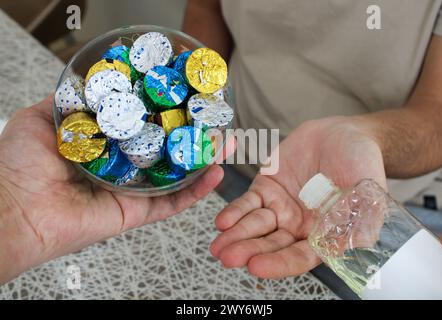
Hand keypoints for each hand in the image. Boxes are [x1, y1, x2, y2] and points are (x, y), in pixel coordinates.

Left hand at [0, 96, 226, 283]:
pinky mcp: (136, 212)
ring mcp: (132, 190)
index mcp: (103, 145)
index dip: (164, 111)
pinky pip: (172, 202)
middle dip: (192, 134)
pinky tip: (215, 172)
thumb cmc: (20, 166)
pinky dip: (196, 190)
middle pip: (164, 150)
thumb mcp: (41, 119)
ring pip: (175, 175)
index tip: (184, 96)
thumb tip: (86, 82)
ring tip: (226, 141)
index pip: (141, 126)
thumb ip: (69, 103)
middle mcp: (121, 167)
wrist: (14, 210)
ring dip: (203, 159)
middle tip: (214, 118)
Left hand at [210, 117, 386, 278]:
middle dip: (249, 251)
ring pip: (255, 225)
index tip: (257, 267)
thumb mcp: (367, 194)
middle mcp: (298, 226)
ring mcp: (280, 207)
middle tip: (228, 258)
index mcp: (322, 236)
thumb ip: (361, 223)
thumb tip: (348, 251)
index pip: (298, 257)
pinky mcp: (266, 188)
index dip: (278, 263)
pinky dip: (234, 212)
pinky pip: (247, 203)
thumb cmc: (362, 165)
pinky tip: (221, 221)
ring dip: (236, 236)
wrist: (344, 134)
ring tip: (217, 246)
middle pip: (270, 244)